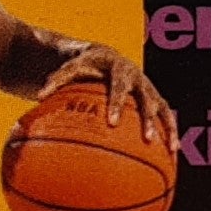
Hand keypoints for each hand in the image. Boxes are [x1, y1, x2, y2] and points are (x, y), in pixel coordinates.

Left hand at [38, 45, 178, 151]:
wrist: (104, 57)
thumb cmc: (82, 66)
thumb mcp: (69, 69)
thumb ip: (55, 81)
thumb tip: (37, 97)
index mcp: (118, 67)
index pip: (119, 86)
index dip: (118, 104)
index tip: (113, 123)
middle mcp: (138, 76)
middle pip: (147, 98)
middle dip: (147, 119)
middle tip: (146, 138)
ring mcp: (148, 88)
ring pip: (162, 108)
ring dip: (167, 128)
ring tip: (171, 149)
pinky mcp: (154, 98)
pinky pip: (166, 117)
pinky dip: (170, 133)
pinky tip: (173, 154)